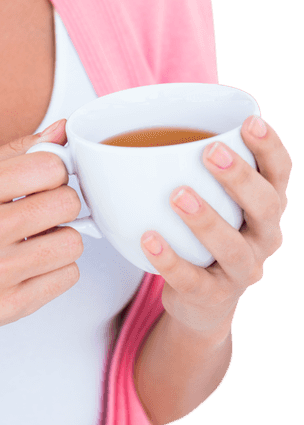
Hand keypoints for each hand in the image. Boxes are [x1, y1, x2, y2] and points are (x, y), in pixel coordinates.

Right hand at [0, 119, 83, 341]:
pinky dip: (55, 269)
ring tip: (35, 239)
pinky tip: (31, 264)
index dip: (54, 173)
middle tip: (41, 211)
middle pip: (67, 203)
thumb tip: (62, 130)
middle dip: (60, 205)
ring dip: (60, 239)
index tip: (44, 182)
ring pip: (73, 242)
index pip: (51, 167)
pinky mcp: (11, 305)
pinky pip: (68, 276)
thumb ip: (15, 152)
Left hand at [140, 115, 291, 335]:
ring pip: (233, 247)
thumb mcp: (217, 201)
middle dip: (240, 178)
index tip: (251, 123)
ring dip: (206, 219)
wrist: (203, 301)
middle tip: (211, 153)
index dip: (270, 148)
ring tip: (178, 195)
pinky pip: (193, 279)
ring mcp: (242, 270)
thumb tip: (145, 122)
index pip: (280, 173)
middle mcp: (264, 237)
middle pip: (266, 207)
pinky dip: (170, 259)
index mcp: (266, 206)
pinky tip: (149, 239)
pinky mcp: (212, 295)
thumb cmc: (208, 234)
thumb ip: (200, 168)